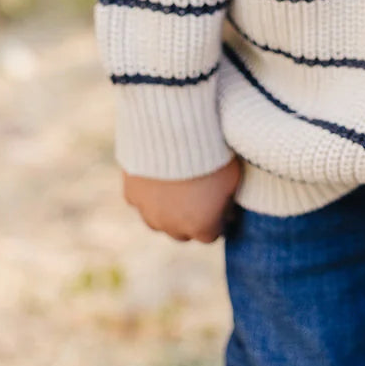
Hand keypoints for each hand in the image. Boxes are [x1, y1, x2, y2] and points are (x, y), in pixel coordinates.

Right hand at [121, 155, 241, 241]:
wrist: (176, 130)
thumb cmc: (212, 153)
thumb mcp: (232, 178)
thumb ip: (227, 201)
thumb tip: (226, 211)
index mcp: (200, 227)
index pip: (210, 235)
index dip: (216, 219)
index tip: (218, 204)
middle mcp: (172, 227)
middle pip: (182, 233)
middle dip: (190, 218)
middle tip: (197, 194)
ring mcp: (149, 213)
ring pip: (158, 221)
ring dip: (167, 210)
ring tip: (177, 183)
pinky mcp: (132, 195)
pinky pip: (141, 201)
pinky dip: (149, 192)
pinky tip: (158, 173)